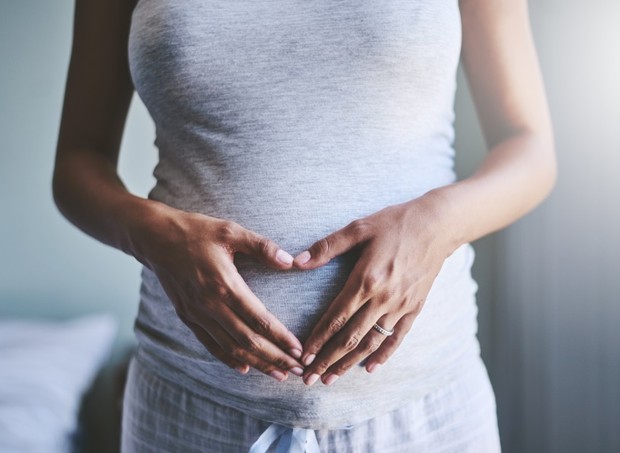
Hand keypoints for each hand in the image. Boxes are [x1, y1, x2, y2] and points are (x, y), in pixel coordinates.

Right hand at [133, 205, 304, 381]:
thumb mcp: (231, 231)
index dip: (281, 337)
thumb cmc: (196, 231)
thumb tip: (290, 262)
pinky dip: (228, 359)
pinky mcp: (187, 316)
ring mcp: (196, 313)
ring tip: (278, 374)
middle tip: (297, 370)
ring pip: (231, 348)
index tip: (299, 350)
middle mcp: (210, 304)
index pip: (259, 319)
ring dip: (257, 363)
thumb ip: (262, 246)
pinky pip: (210, 344)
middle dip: (275, 358)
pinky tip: (245, 367)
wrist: (155, 238)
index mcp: (224, 284)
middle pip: (247, 340)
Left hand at [292, 195, 455, 385]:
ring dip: (349, 362)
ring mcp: (400, 305)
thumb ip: (327, 246)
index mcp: (365, 279)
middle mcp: (383, 298)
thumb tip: (296, 261)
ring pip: (371, 342)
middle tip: (310, 378)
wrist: (437, 225)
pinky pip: (397, 337)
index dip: (317, 339)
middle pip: (350, 337)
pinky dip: (383, 354)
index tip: (303, 356)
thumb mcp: (358, 227)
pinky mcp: (414, 307)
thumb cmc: (394, 223)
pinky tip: (369, 368)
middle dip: (327, 359)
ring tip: (331, 378)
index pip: (336, 317)